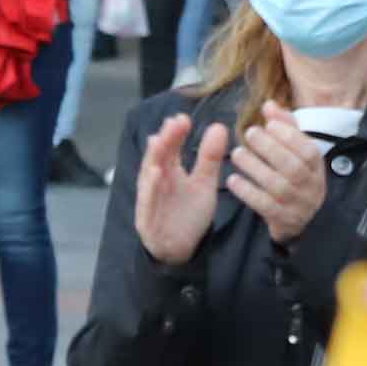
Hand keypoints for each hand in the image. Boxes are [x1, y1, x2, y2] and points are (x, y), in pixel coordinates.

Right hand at [130, 112, 231, 266]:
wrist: (179, 247)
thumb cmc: (188, 213)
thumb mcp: (204, 184)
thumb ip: (210, 158)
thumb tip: (219, 126)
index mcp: (169, 170)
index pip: (171, 148)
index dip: (175, 134)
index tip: (183, 118)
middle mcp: (156, 180)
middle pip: (159, 156)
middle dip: (165, 140)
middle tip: (174, 123)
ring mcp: (149, 197)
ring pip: (149, 174)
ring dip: (153, 158)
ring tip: (159, 140)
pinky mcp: (147, 216)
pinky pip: (148, 200)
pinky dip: (150, 187)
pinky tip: (155, 173)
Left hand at [225, 102, 328, 246]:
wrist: (299, 219)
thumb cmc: (294, 176)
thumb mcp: (295, 152)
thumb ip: (285, 127)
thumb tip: (269, 104)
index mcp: (317, 167)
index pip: (308, 150)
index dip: (290, 136)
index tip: (269, 123)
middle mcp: (311, 186)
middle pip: (293, 167)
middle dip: (270, 148)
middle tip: (249, 133)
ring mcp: (298, 204)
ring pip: (278, 186)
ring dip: (255, 168)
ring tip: (236, 154)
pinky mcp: (283, 219)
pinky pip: (265, 206)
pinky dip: (248, 192)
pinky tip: (233, 180)